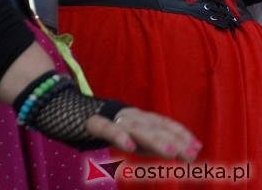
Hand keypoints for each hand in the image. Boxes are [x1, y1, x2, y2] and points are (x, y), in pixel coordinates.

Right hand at [85, 107, 201, 160]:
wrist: (64, 108)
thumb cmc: (101, 126)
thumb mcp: (129, 137)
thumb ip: (148, 144)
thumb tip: (173, 151)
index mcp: (138, 117)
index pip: (163, 123)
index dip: (180, 133)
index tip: (197, 146)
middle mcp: (129, 114)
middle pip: (155, 126)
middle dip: (175, 139)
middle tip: (192, 154)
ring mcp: (112, 116)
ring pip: (137, 127)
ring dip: (155, 139)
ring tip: (171, 152)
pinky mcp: (92, 122)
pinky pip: (107, 128)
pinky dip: (119, 135)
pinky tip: (130, 147)